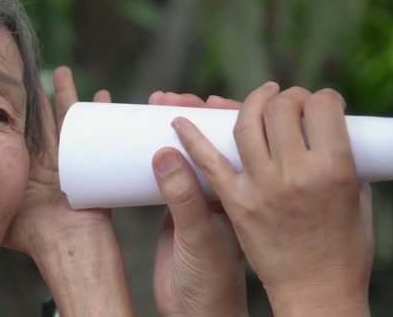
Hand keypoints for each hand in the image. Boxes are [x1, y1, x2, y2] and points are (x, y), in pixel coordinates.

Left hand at [3, 66, 111, 253]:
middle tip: (52, 72)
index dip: (25, 111)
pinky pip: (97, 133)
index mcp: (31, 168)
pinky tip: (102, 96)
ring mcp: (74, 161)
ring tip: (68, 74)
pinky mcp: (95, 165)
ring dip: (71, 96)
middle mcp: (53, 161)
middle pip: (50, 120)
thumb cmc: (35, 235)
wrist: (67, 244)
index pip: (27, 132)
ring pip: (71, 121)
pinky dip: (100, 114)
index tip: (24, 88)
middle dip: (50, 95)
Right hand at [149, 92, 248, 316]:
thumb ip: (184, 198)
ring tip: (155, 106)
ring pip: (194, 151)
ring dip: (177, 128)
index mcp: (246, 189)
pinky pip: (172, 172)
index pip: (240, 141)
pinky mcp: (180, 208)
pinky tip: (146, 140)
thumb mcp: (199, 237)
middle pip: (214, 139)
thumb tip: (166, 152)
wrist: (199, 314)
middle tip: (166, 98)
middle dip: (193, 114)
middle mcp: (229, 188)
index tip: (200, 99)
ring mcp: (203, 196)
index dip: (221, 116)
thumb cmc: (214, 281)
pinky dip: (160, 153)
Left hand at [170, 83, 373, 315]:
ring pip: (246, 124)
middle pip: (282, 109)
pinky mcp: (237, 205)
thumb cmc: (347, 253)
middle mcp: (295, 173)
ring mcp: (261, 187)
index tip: (324, 104)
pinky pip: (209, 164)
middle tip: (292, 102)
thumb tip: (334, 137)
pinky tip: (179, 120)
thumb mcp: (360, 203)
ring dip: (251, 102)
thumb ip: (347, 165)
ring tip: (261, 98)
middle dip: (289, 97)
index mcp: (334, 169)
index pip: (323, 108)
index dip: (325, 98)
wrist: (317, 294)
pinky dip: (192, 139)